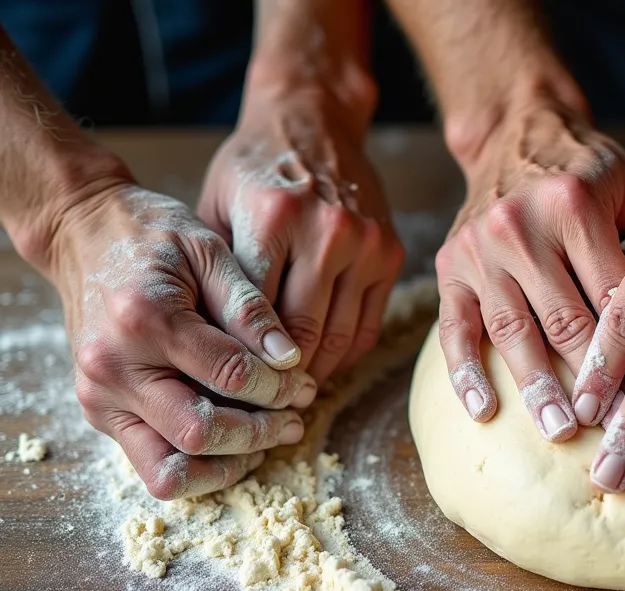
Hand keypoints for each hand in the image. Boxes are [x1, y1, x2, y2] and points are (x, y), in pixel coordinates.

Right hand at [53, 184, 316, 499]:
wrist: (81, 233)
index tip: (303, 381)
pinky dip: (200, 466)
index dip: (278, 387)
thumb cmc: (152, 236)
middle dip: (260, 433)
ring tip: (267, 440)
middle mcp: (114, 367)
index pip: (229, 375)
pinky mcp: (99, 414)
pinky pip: (154, 465)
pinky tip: (234, 443)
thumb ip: (250, 307)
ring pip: (170, 470)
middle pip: (199, 433)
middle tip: (295, 418)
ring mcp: (99, 397)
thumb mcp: (209, 250)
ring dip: (228, 464)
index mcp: (145, 319)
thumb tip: (290, 358)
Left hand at [198, 89, 403, 382]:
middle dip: (278, 378)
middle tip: (256, 409)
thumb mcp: (214, 208)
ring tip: (286, 395)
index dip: (240, 362)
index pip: (255, 315)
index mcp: (274, 218)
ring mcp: (365, 243)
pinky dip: (344, 354)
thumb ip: (215, 275)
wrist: (312, 122)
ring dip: (313, 373)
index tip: (226, 394)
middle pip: (302, 334)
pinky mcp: (390, 253)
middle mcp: (327, 231)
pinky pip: (368, 325)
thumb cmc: (253, 169)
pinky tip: (319, 366)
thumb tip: (210, 351)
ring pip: (339, 337)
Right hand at [434, 103, 624, 440]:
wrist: (518, 131)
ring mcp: (480, 248)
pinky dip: (466, 372)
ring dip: (537, 387)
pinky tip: (485, 410)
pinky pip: (455, 327)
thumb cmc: (591, 171)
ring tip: (560, 431)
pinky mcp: (449, 265)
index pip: (614, 297)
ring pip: (513, 331)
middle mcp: (521, 226)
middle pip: (565, 320)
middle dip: (593, 382)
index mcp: (575, 206)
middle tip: (616, 431)